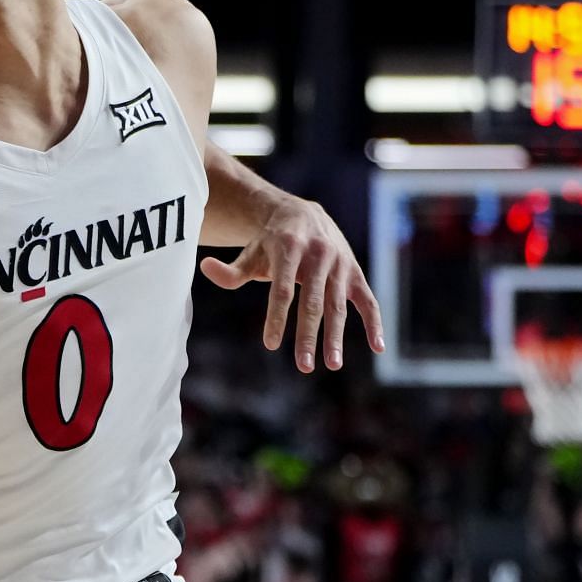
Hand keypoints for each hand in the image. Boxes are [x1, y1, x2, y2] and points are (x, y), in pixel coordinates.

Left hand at [199, 197, 383, 372]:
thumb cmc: (270, 243)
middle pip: (312, 301)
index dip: (276, 317)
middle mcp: (319, 254)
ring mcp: (340, 264)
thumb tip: (204, 266)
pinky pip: (368, 299)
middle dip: (308, 335)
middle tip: (303, 366)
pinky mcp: (355, 273)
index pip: (282, 288)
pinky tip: (377, 346)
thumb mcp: (250, 254)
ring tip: (332, 364)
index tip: (269, 344)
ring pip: (338, 305)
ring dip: (336, 336)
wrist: (303, 215)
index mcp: (289, 248)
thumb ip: (230, 270)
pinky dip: (374, 322)